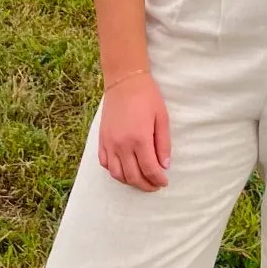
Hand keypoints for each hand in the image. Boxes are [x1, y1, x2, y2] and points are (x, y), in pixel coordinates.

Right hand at [97, 73, 170, 190]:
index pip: (149, 169)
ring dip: (130, 182)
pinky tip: (125, 169)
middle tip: (155, 185)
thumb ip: (163, 144)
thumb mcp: (162, 118)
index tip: (164, 182)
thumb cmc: (147, 97)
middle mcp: (122, 145)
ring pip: (117, 174)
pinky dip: (115, 172)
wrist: (124, 82)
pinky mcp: (101, 140)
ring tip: (141, 180)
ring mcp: (109, 143)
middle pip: (133, 176)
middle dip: (146, 185)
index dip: (158, 180)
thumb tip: (164, 166)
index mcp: (139, 139)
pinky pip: (105, 164)